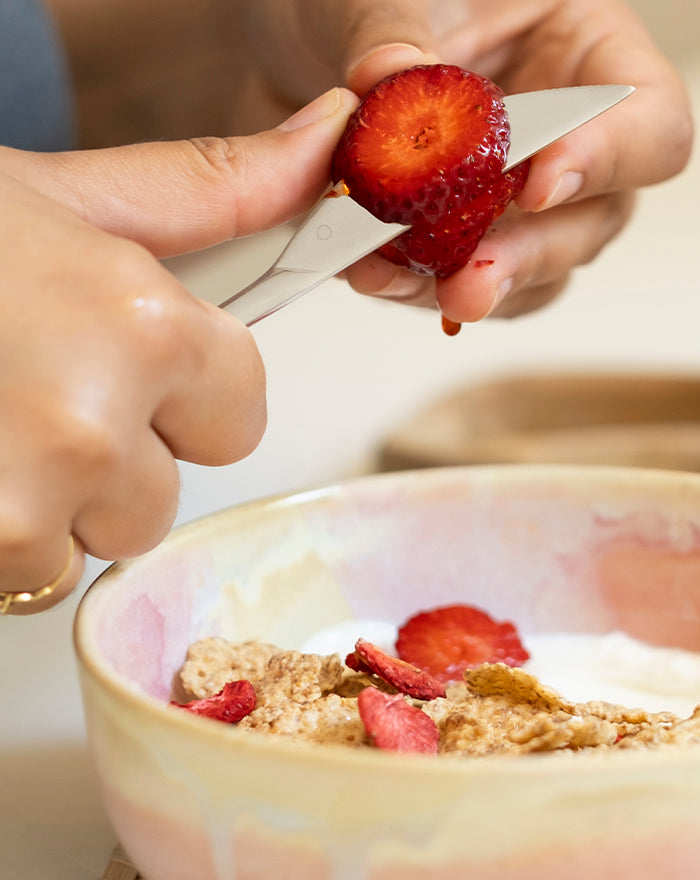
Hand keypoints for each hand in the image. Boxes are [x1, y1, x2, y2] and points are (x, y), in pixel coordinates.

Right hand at [0, 88, 356, 612]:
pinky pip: (22, 581)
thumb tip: (327, 137)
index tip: (126, 359)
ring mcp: (16, 505)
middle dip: (112, 457)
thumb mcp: (64, 197)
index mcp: (141, 327)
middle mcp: (91, 424)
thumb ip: (212, 189)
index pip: (244, 415)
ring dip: (44, 502)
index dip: (185, 393)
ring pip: (91, 546)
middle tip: (21, 386)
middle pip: (164, 495)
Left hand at [246, 0, 692, 324]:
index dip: (610, 158)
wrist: (283, 45)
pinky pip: (471, 288)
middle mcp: (564, 133)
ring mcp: (516, 200)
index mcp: (581, 47)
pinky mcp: (464, 243)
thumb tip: (394, 80)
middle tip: (473, 277)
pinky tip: (377, 277)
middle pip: (598, 217)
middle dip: (532, 252)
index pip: (649, 119)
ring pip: (539, 270)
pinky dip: (423, 293)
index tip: (536, 183)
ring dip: (476, 285)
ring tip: (404, 282)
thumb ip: (390, 28)